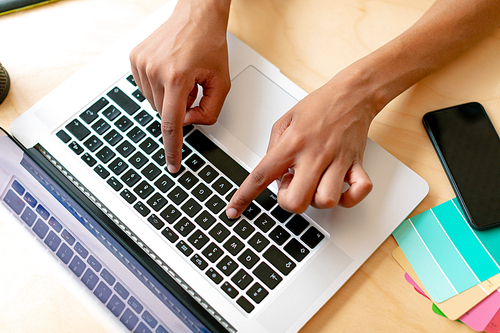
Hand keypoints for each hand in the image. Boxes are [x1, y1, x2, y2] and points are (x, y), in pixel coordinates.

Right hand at [129, 0, 230, 172]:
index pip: (172, 123)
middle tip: (193, 89)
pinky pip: (147, 89)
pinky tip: (171, 72)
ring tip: (183, 76)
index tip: (173, 164)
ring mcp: (141, 64)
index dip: (173, 148)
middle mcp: (154, 70)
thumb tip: (189, 122)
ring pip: (155, 103)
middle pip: (166, 113)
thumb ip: (210, 111)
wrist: (196, 15)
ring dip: (170, 98)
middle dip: (181, 109)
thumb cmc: (210, 44)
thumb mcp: (221, 82)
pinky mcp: (135, 59)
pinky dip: (160, 88)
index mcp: (177, 77)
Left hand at [226, 70, 376, 217]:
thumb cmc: (319, 105)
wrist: (353, 94)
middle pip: (296, 201)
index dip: (244, 197)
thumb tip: (271, 175)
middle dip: (289, 202)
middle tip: (292, 186)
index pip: (262, 176)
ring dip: (316, 200)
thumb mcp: (284, 120)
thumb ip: (273, 148)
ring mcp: (337, 161)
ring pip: (326, 201)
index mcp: (292, 143)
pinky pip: (358, 192)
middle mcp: (314, 154)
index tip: (234, 210)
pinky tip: (339, 189)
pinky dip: (349, 198)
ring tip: (314, 184)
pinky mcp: (356, 164)